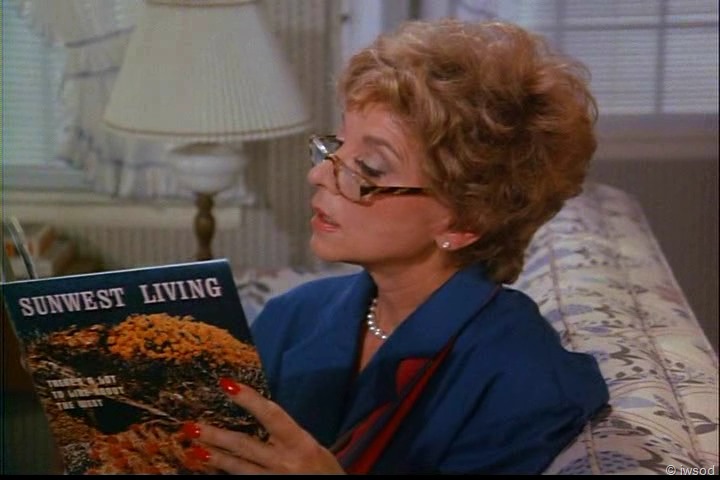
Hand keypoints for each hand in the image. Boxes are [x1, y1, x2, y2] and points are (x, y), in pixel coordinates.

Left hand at [185, 377, 345, 473]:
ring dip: (214, 458)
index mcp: (300, 443)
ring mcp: (274, 479)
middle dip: (217, 436)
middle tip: (192, 426)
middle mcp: (285, 461)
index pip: (271, 415)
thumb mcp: (313, 447)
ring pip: (238, 468)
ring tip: (193, 449)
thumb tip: (261, 417)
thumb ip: (288, 435)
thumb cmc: (326, 472)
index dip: (249, 399)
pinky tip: (210, 468)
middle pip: (245, 446)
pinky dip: (226, 474)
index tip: (226, 385)